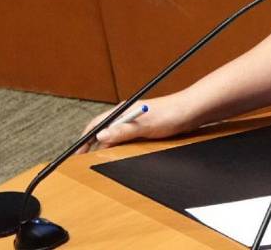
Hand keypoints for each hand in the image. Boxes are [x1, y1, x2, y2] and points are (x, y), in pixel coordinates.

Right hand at [76, 92, 198, 153]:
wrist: (192, 111)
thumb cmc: (172, 114)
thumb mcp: (145, 125)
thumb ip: (123, 131)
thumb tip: (101, 136)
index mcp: (123, 110)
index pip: (97, 124)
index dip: (85, 138)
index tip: (78, 152)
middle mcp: (127, 114)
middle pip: (103, 130)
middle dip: (92, 144)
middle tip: (84, 159)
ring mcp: (136, 121)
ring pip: (114, 135)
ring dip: (105, 146)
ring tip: (97, 159)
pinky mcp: (144, 128)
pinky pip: (125, 138)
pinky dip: (118, 146)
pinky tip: (119, 154)